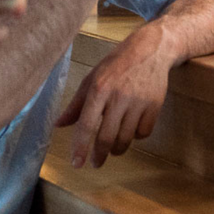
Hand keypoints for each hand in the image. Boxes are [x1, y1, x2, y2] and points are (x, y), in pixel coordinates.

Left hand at [54, 29, 170, 167]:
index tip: (77, 164)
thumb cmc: (116, 64)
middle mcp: (119, 97)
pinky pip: (144, 132)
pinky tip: (131, 131)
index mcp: (99, 89)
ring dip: (117, 149)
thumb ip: (76, 104)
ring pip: (126, 138)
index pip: (86, 125)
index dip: (80, 147)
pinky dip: (137, 136)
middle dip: (99, 155)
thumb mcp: (92, 79)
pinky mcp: (155, 105)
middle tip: (95, 163)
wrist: (151, 49)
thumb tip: (58, 125)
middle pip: (107, 137)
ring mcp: (139, 102)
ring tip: (113, 148)